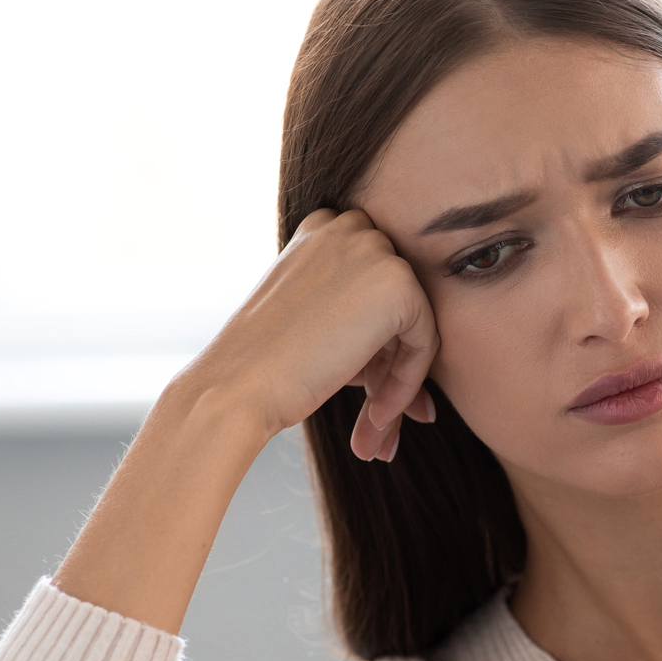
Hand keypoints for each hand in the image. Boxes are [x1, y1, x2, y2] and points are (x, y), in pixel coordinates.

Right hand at [187, 208, 438, 460]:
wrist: (237, 386)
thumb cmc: (266, 367)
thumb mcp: (319, 332)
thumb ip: (367, 334)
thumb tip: (423, 390)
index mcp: (323, 230)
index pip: (376, 289)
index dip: (375, 348)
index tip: (364, 393)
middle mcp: (351, 228)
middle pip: (399, 307)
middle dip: (390, 367)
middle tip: (374, 419)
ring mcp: (375, 250)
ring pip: (415, 327)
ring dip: (398, 383)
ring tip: (373, 432)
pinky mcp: (399, 284)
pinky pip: (424, 343)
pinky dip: (406, 385)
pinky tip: (375, 416)